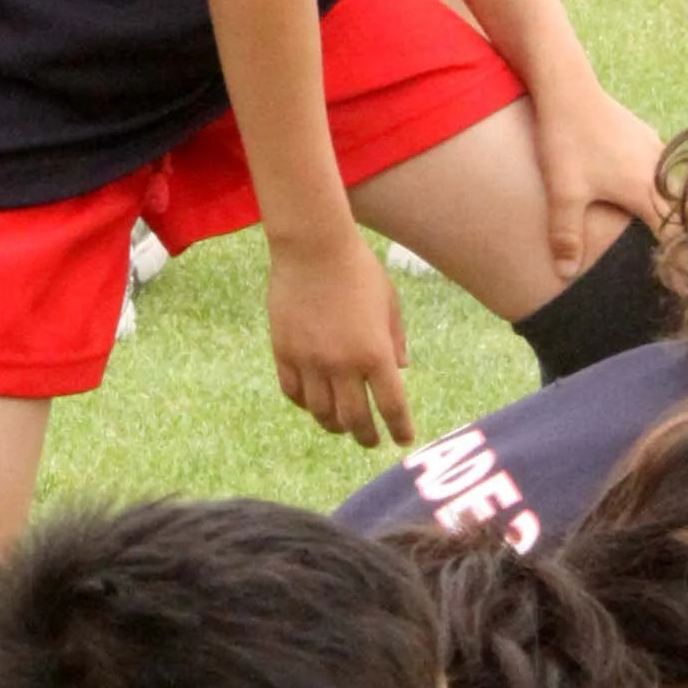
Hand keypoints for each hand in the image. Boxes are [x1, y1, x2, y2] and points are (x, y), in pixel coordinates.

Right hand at [266, 225, 413, 448]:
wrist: (312, 247)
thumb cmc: (358, 269)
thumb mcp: (389, 302)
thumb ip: (395, 339)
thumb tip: (401, 370)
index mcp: (375, 353)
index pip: (391, 406)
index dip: (399, 428)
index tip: (403, 439)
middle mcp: (343, 364)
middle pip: (355, 419)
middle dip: (366, 436)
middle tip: (371, 441)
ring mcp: (310, 361)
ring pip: (322, 412)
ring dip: (335, 425)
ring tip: (342, 427)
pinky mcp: (285, 352)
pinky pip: (294, 392)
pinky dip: (306, 405)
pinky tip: (314, 404)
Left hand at [529, 67, 666, 285]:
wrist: (566, 84)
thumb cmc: (567, 139)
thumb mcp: (563, 192)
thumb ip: (566, 234)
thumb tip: (566, 274)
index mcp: (645, 188)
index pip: (674, 235)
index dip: (681, 262)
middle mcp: (656, 169)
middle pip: (678, 212)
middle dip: (681, 239)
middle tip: (683, 265)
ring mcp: (651, 148)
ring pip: (668, 188)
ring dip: (669, 211)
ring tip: (667, 234)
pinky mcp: (639, 134)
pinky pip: (656, 169)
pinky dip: (655, 188)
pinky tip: (641, 191)